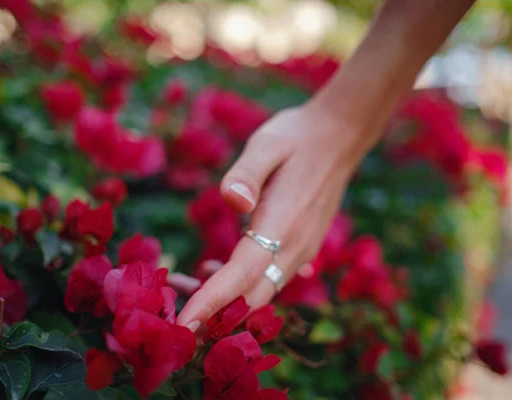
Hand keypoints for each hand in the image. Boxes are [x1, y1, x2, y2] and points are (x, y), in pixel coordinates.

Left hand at [176, 103, 370, 331]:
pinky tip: (212, 269)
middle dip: (212, 312)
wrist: (339, 137)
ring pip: (260, 293)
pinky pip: (268, 280)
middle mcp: (296, 246)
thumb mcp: (267, 143)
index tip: (183, 325)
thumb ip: (247, 172)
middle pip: (252, 297)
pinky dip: (239, 287)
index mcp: (284, 223)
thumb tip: (233, 201)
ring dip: (224, 300)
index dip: (212, 301)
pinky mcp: (301, 247)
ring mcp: (302, 250)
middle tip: (171, 311)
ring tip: (182, 284)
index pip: (243, 274)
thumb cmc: (297, 137)